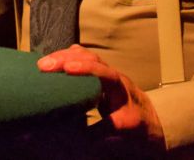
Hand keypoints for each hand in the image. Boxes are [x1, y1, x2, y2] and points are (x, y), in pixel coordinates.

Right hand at [38, 44, 164, 146]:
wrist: (149, 118)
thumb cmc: (134, 124)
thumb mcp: (119, 130)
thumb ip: (99, 133)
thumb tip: (73, 137)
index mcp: (121, 90)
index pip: (105, 75)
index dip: (86, 70)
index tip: (67, 68)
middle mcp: (115, 76)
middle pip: (93, 60)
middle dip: (68, 59)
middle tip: (44, 65)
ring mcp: (108, 72)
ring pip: (89, 56)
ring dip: (66, 56)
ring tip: (44, 63)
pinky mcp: (101, 73)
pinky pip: (86, 59)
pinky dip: (70, 56)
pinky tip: (56, 58)